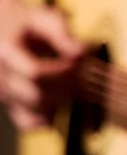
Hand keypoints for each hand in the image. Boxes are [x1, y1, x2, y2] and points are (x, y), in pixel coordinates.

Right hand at [0, 1, 82, 129]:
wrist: (4, 32)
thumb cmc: (27, 27)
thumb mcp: (43, 21)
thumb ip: (61, 34)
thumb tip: (80, 53)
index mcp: (6, 53)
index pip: (36, 74)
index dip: (63, 74)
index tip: (79, 66)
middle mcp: (2, 77)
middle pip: (37, 97)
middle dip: (65, 91)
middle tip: (83, 79)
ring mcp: (6, 95)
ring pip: (35, 114)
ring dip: (60, 104)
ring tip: (73, 88)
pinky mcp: (14, 107)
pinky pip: (30, 125)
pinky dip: (48, 120)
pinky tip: (60, 105)